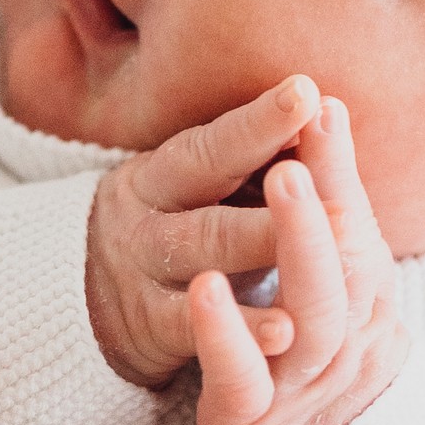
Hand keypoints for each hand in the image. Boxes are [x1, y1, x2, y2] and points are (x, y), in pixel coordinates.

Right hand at [86, 75, 321, 384]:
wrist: (84, 299)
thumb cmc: (175, 230)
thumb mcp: (199, 193)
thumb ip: (254, 164)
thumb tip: (324, 112)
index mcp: (162, 174)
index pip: (214, 143)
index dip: (259, 121)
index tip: (307, 93)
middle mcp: (145, 215)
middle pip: (211, 191)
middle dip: (277, 188)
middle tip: (341, 184)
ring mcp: (142, 272)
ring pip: (207, 252)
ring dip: (265, 244)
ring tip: (328, 243)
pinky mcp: (149, 329)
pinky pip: (195, 328)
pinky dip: (243, 327)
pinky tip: (287, 330)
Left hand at [189, 93, 406, 424]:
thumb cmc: (299, 384)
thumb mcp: (326, 309)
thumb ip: (330, 241)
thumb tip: (322, 128)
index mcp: (363, 309)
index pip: (358, 229)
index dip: (341, 167)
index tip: (323, 102)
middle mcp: (343, 344)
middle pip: (348, 264)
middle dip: (330, 190)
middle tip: (310, 129)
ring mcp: (299, 385)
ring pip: (311, 314)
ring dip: (295, 242)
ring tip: (281, 178)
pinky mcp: (249, 423)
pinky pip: (242, 376)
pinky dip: (227, 332)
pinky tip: (204, 290)